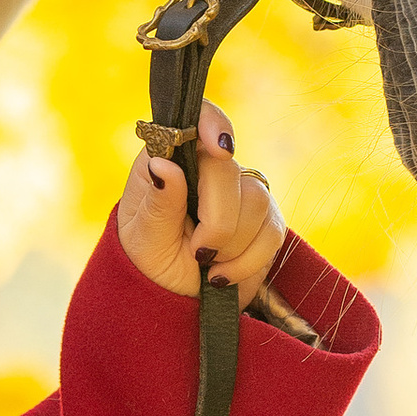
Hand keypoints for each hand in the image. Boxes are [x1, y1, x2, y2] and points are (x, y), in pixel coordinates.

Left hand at [116, 99, 285, 308]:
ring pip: (257, 200)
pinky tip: (222, 274)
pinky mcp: (265, 221)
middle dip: (217, 221)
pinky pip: (273, 231)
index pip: (196, 117)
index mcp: (170, 158)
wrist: (171, 298)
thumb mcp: (143, 237)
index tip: (221, 150)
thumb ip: (158, 202)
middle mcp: (207, 167)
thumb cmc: (148, 259)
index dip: (213, 123)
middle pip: (229, 171)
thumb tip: (161, 165)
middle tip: (197, 251)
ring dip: (230, 245)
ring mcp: (241, 191)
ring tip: (205, 263)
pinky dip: (247, 261)